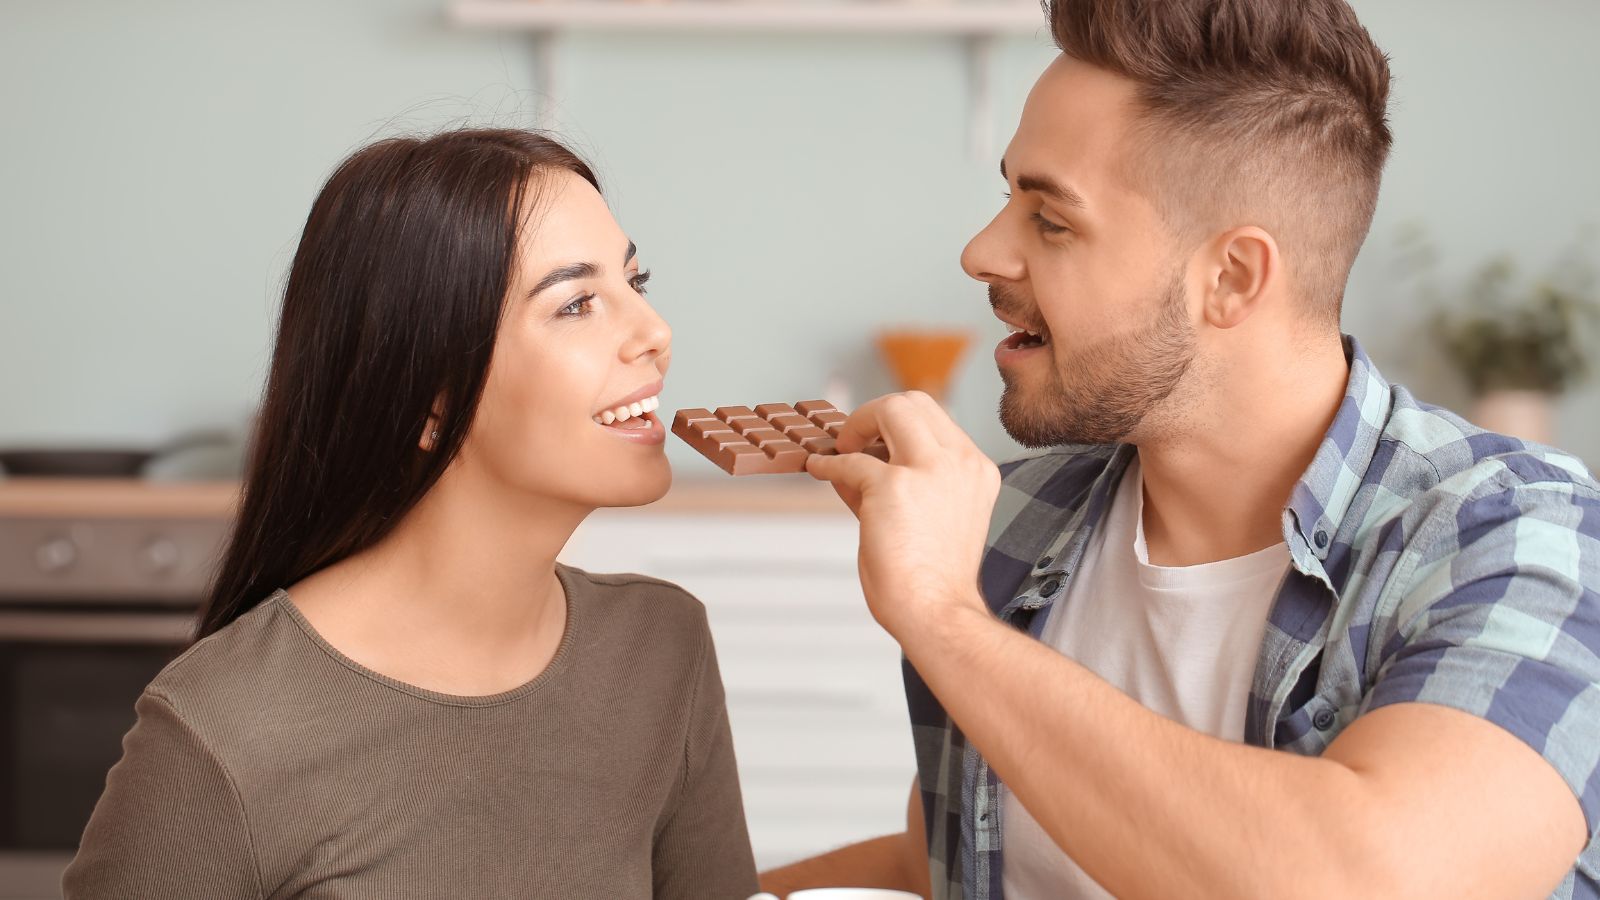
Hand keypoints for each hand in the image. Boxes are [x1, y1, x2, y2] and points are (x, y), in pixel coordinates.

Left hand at [804, 391, 999, 641]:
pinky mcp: (893, 486)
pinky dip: (828, 464)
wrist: (937, 614)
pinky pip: (849, 461)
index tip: (875, 448)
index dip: (899, 429)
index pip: (937, 421)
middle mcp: (960, 462)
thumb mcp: (935, 515)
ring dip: (856, 426)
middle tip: (853, 441)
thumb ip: (904, 482)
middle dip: (877, 413)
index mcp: (976, 470)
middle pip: (915, 401)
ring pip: (890, 408)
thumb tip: (853, 462)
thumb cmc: (933, 579)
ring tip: (838, 451)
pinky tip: (819, 470)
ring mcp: (929, 469)